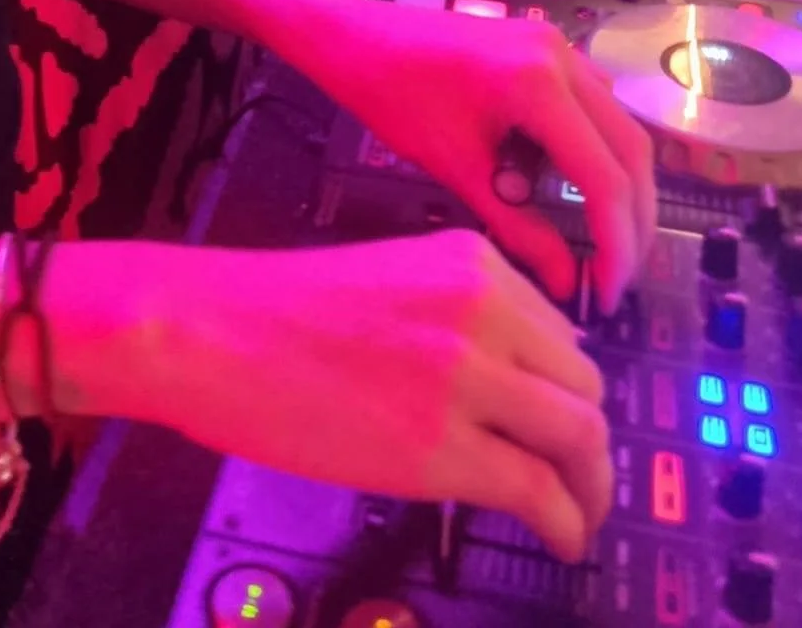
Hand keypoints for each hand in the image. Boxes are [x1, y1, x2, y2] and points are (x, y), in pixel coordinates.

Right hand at [148, 232, 609, 562]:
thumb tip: (511, 381)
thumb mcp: (390, 281)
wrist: (211, 333)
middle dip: (590, 441)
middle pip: (584, 383)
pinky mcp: (442, 446)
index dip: (571, 391)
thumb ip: (457, 315)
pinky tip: (562, 539)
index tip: (567, 427)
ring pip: (580, 436)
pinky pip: (539, 490)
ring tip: (578, 516)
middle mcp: (483, 307)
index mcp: (470, 262)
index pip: (563, 332)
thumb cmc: (276, 314)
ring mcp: (466, 374)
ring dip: (590, 486)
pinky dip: (568, 523)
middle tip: (581, 480)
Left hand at [296, 0, 656, 314]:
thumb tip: (569, 283)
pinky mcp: (550, 48)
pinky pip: (595, 105)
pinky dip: (599, 151)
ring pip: (620, 125)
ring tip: (606, 243)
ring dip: (621, 185)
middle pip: (632, 149)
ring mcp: (560, 46)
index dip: (616, 242)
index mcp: (538, 84)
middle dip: (632, 219)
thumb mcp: (457, 170)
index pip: (605, 177)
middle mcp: (564, 57)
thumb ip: (518, 227)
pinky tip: (579, 191)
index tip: (608, 292)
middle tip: (618, 276)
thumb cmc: (396, 100)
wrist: (359, 38)